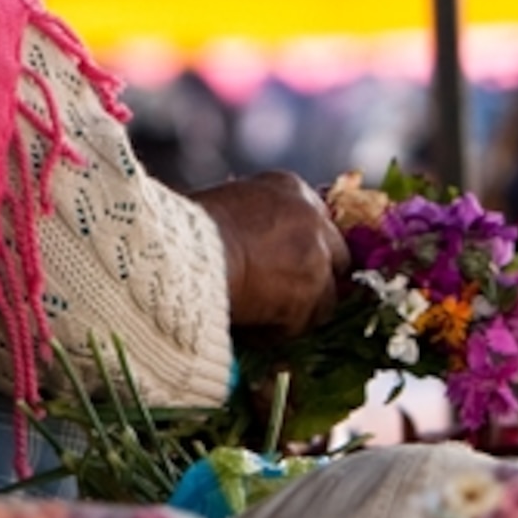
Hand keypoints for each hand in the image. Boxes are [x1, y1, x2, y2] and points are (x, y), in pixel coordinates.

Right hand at [192, 171, 351, 336]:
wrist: (184, 254)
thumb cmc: (182, 229)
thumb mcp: (223, 206)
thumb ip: (251, 218)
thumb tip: (248, 242)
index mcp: (288, 187)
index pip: (316, 219)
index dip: (300, 245)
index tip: (286, 261)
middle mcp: (312, 218)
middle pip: (334, 256)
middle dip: (312, 276)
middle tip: (282, 294)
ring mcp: (317, 257)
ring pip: (324, 296)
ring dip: (296, 309)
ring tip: (259, 316)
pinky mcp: (311, 294)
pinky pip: (300, 325)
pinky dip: (276, 331)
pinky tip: (248, 328)